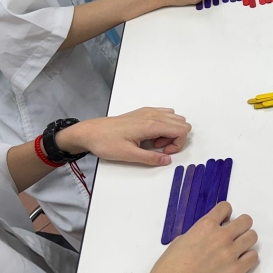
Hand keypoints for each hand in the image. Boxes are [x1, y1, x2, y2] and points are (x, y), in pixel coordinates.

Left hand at [56, 107, 190, 164]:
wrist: (91, 132)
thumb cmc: (107, 143)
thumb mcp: (128, 155)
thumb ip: (150, 158)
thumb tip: (167, 160)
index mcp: (150, 124)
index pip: (181, 129)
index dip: (178, 144)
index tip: (163, 152)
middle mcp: (152, 115)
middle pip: (181, 122)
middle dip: (175, 137)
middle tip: (158, 147)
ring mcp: (148, 111)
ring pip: (175, 117)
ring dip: (170, 131)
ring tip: (153, 142)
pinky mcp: (143, 112)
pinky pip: (165, 114)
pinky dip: (164, 125)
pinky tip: (150, 135)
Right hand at [144, 203, 257, 272]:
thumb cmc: (168, 270)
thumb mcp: (180, 241)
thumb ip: (198, 234)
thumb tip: (207, 236)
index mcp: (205, 226)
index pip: (226, 207)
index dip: (225, 214)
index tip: (224, 221)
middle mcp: (221, 236)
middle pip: (246, 220)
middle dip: (240, 226)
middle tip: (233, 235)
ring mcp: (230, 254)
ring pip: (252, 236)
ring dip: (245, 241)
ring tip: (236, 249)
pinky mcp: (236, 271)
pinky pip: (254, 257)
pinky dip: (248, 258)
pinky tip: (238, 262)